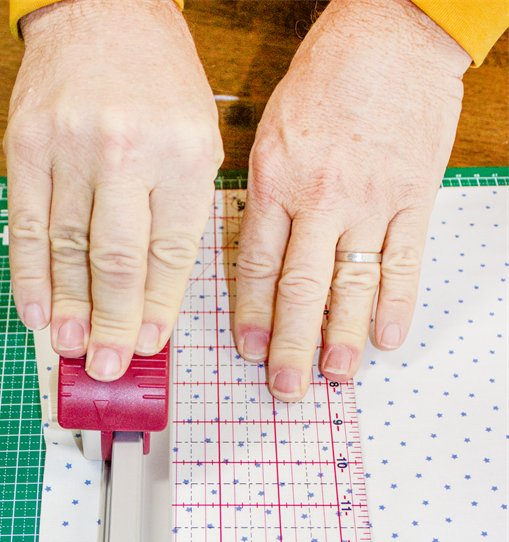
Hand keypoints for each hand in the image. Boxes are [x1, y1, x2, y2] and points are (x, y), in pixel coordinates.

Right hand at [5, 0, 222, 379]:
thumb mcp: (197, 140)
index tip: (149, 344)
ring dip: (68, 307)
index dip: (158, 307)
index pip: (170, 252)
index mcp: (184, 153)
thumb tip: (155, 301)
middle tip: (109, 366)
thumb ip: (179, 217)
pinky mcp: (25, 145)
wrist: (102, 9)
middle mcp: (127, 151)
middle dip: (113, 322)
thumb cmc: (158, 84)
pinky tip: (34, 310)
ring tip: (73, 348)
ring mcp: (70, 148)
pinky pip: (24, 224)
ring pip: (67, 249)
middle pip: (118, 259)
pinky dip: (28, 274)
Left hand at [233, 0, 471, 400]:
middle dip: (290, 345)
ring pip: (350, 285)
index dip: (250, 315)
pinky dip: (395, 304)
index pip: (255, 266)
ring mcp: (370, 201)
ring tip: (334, 376)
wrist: (392, 31)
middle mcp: (319, 198)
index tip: (246, 350)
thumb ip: (264, 196)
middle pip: (299, 289)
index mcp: (275, 182)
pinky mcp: (414, 197)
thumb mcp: (271, 131)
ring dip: (341, 337)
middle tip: (285, 386)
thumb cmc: (328, 75)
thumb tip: (256, 255)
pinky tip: (386, 337)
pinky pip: (404, 262)